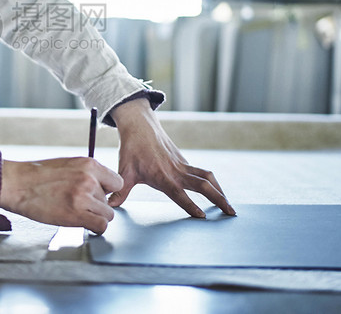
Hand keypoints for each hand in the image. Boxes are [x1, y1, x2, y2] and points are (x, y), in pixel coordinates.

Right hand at [0, 157, 123, 233]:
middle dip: (97, 205)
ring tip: (78, 215)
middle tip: (78, 206)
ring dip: (95, 217)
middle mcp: (89, 179)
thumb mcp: (68, 165)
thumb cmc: (38, 176)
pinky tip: (84, 225)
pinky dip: (95, 229)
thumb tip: (101, 188)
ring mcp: (84, 196)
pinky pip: (101, 226)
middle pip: (109, 200)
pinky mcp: (76, 214)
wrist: (17, 184)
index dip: (107, 191)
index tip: (97, 196)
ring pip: (107, 215)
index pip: (116, 182)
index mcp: (89, 164)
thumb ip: (87, 174)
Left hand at [107, 98, 235, 217]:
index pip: (179, 193)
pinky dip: (212, 182)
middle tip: (230, 213)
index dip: (190, 205)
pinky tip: (216, 192)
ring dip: (220, 190)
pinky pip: (202, 172)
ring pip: (207, 177)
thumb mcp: (124, 171)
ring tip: (229, 205)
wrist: (139, 125)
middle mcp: (176, 170)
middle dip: (218, 199)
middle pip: (203, 185)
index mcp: (162, 175)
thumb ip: (120, 191)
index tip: (202, 217)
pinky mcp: (184, 160)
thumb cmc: (131, 149)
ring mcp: (182, 164)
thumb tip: (110, 205)